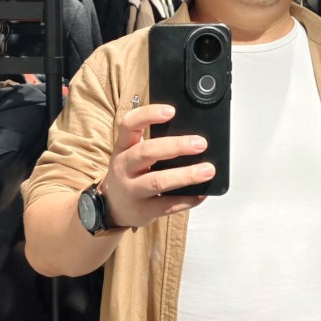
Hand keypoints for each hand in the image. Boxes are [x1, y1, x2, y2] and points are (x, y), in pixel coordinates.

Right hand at [98, 103, 213, 228]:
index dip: (148, 115)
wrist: (112, 207)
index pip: (129, 125)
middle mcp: (124, 167)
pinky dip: (188, 199)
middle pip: (147, 152)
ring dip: (186, 175)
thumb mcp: (131, 154)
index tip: (171, 111)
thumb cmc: (130, 174)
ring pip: (159, 181)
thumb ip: (153, 144)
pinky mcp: (143, 210)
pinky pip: (168, 205)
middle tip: (201, 143)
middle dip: (176, 146)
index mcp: (123, 147)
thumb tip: (191, 137)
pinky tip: (202, 194)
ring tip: (208, 170)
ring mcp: (132, 190)